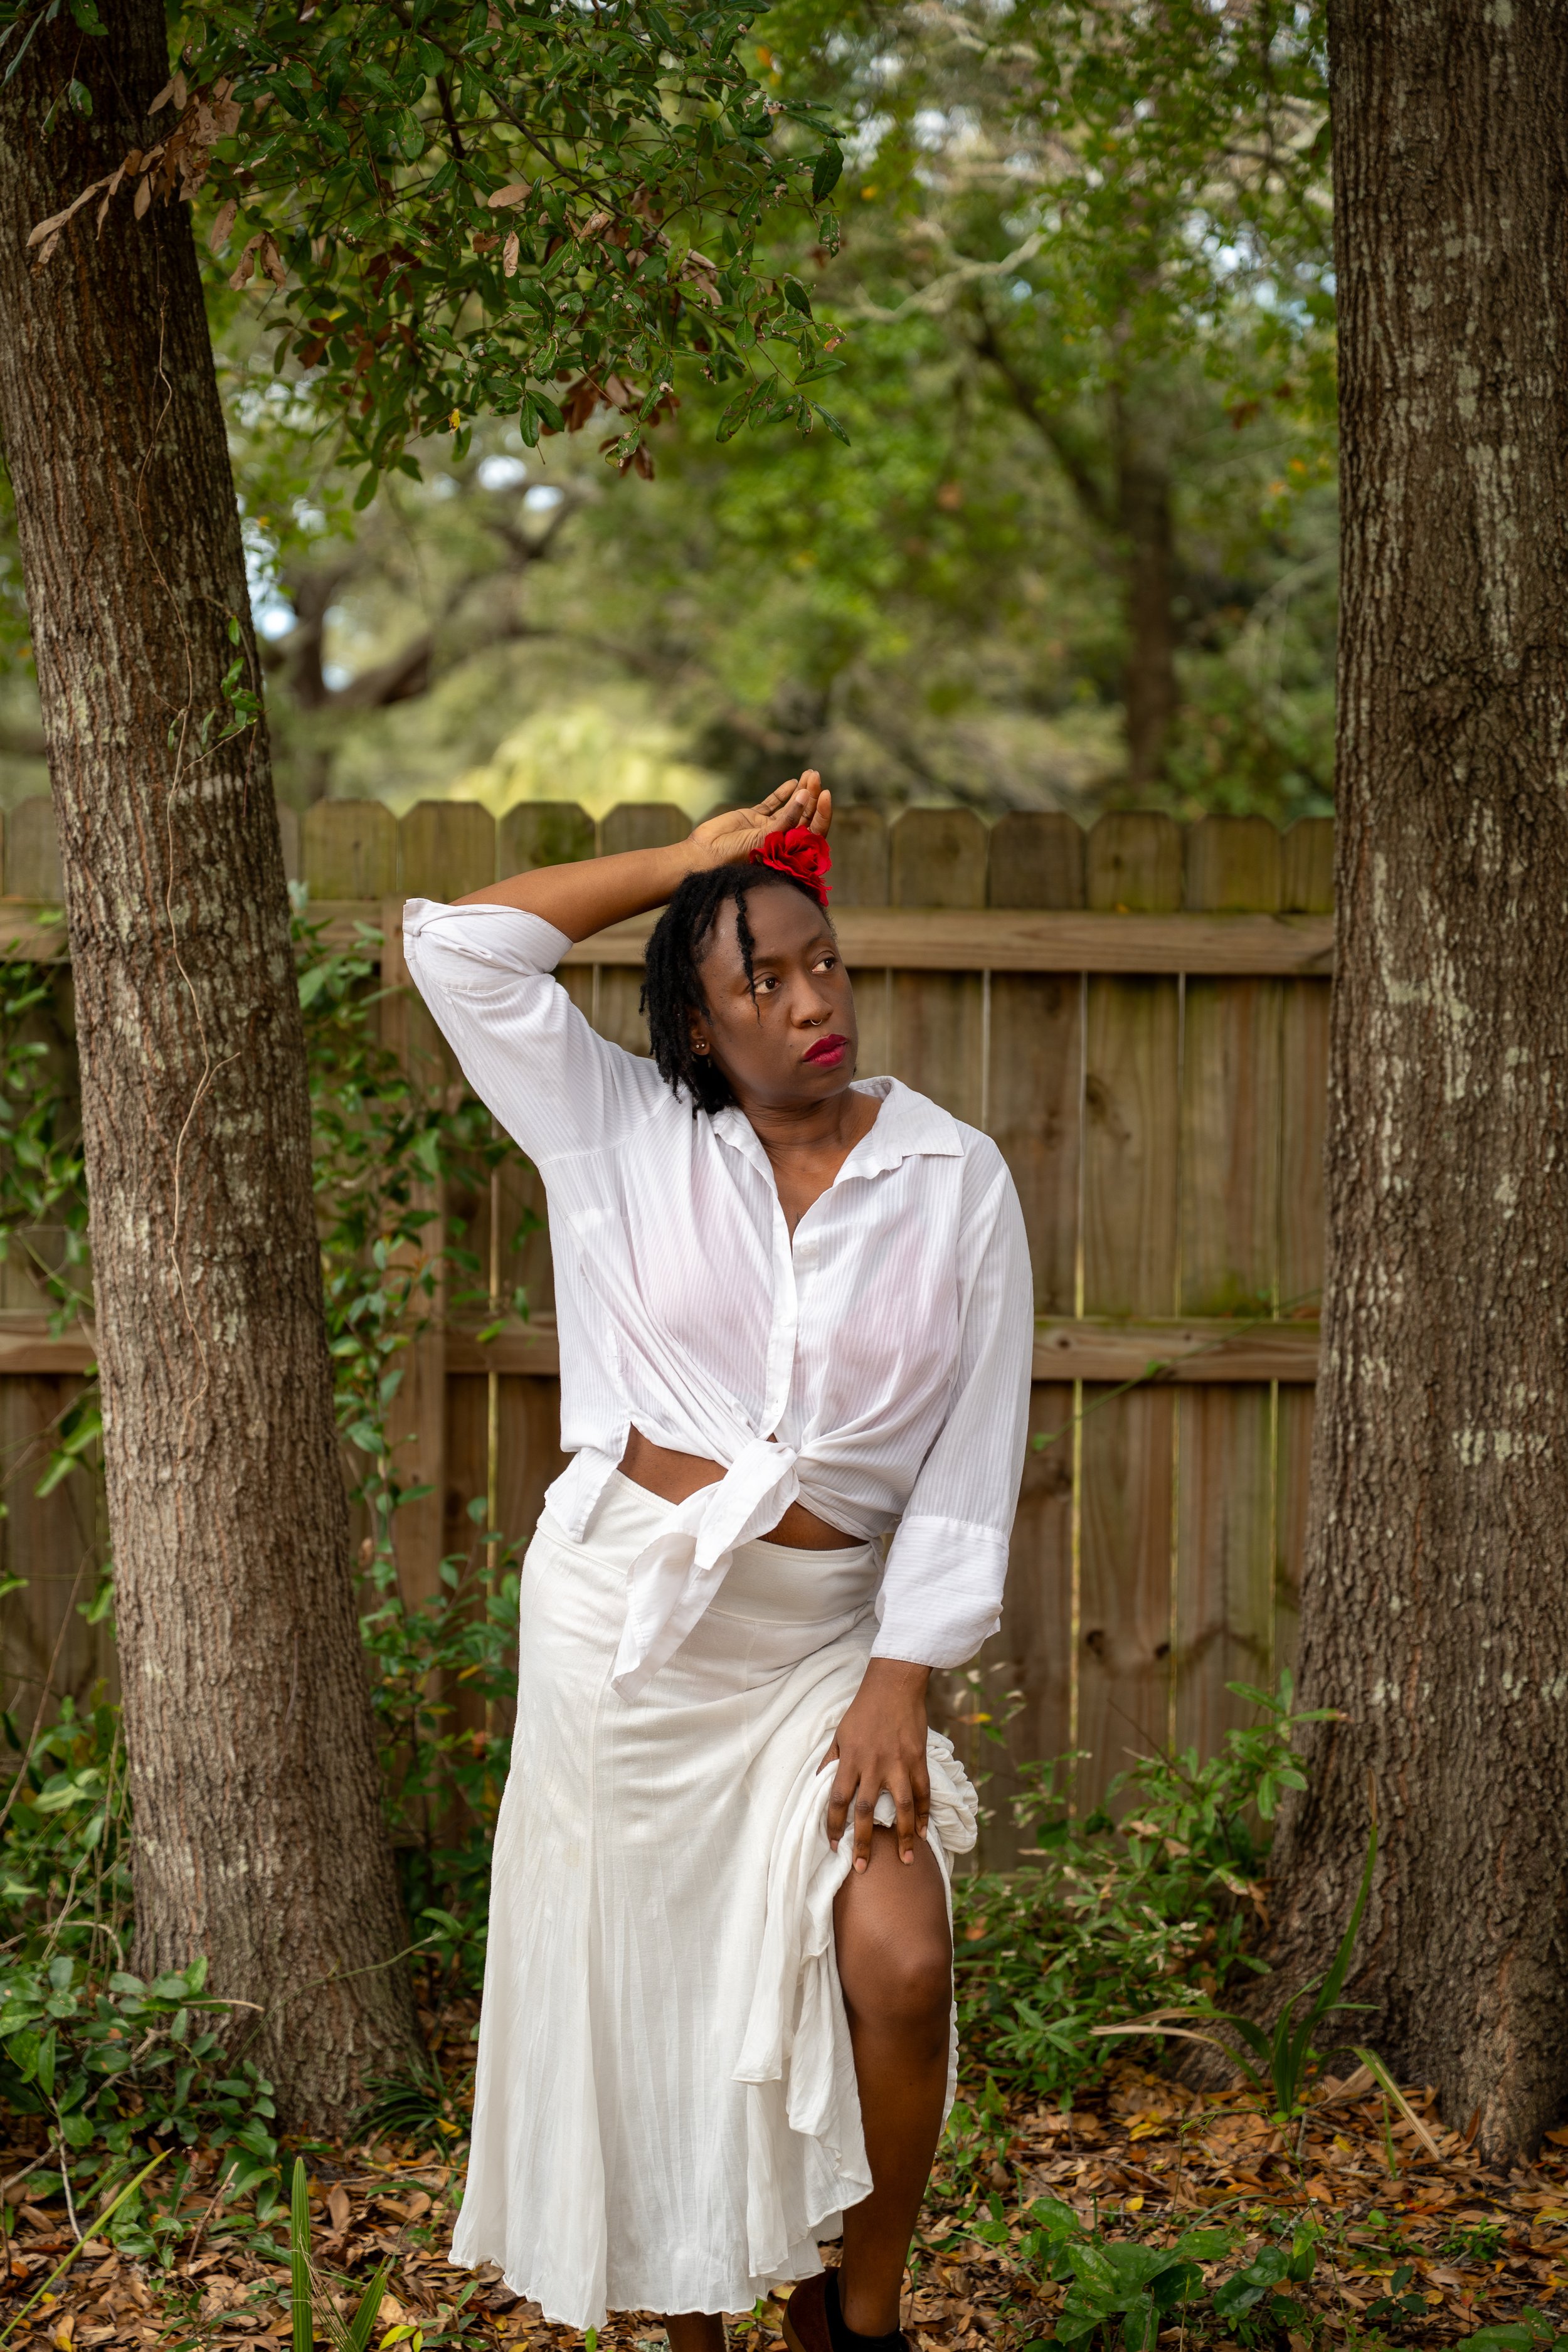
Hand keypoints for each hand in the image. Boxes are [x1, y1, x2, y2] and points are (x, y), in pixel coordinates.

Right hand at [691, 770, 831, 864]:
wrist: (703, 855)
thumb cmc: (734, 857)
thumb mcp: (765, 839)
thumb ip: (786, 819)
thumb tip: (805, 795)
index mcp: (789, 853)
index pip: (814, 831)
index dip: (822, 813)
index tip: (825, 794)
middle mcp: (782, 841)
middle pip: (804, 816)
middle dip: (811, 795)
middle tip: (815, 776)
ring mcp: (768, 828)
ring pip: (790, 807)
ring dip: (800, 790)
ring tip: (809, 773)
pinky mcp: (753, 818)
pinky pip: (772, 804)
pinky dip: (782, 793)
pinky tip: (792, 782)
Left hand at [823, 1657, 931, 1870]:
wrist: (894, 1685)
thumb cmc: (863, 1710)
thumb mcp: (840, 1734)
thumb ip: (831, 1760)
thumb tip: (819, 1781)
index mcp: (850, 1759)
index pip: (837, 1800)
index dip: (833, 1825)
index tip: (833, 1845)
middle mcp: (873, 1765)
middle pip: (866, 1811)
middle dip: (863, 1842)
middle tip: (862, 1867)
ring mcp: (899, 1763)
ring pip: (902, 1807)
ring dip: (903, 1836)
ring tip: (906, 1860)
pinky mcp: (918, 1759)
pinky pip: (923, 1792)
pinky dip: (925, 1814)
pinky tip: (924, 1832)